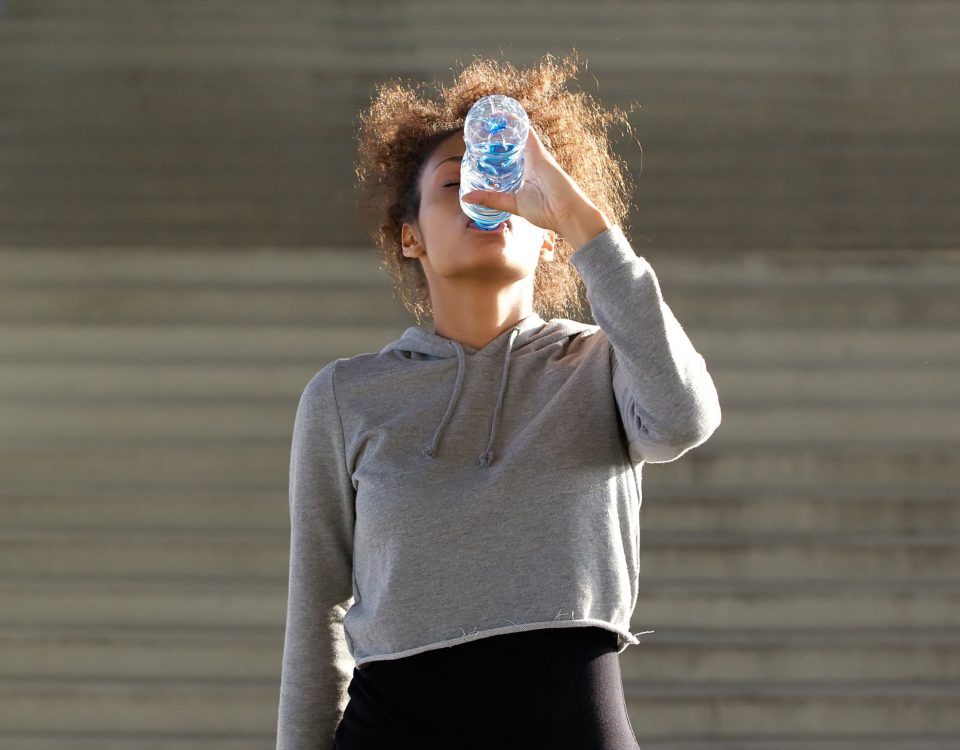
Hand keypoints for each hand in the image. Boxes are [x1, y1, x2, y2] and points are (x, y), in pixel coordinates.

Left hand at [460, 125, 601, 235]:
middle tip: (481, 128)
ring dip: (506, 125)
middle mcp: (531, 162)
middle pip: (512, 144)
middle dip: (499, 136)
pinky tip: (505, 113)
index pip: (508, 158)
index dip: (495, 150)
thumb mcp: (512, 204)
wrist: (566, 212)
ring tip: (490, 115)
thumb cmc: (546, 211)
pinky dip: (517, 122)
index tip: (478, 145)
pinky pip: (526, 132)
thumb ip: (491, 199)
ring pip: (518, 135)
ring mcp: (536, 155)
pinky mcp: (539, 152)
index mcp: (525, 174)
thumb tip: (465, 197)